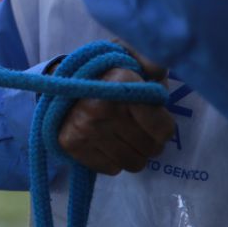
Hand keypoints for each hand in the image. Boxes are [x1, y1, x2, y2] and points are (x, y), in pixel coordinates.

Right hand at [56, 45, 174, 174]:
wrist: (63, 83)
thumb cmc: (109, 73)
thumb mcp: (134, 57)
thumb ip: (153, 59)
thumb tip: (159, 68)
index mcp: (120, 82)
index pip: (164, 130)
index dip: (163, 125)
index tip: (152, 115)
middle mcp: (100, 107)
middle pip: (151, 149)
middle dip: (150, 141)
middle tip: (138, 128)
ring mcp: (83, 128)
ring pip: (133, 163)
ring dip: (133, 153)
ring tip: (124, 136)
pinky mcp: (70, 144)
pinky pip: (111, 169)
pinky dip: (112, 160)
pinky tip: (105, 142)